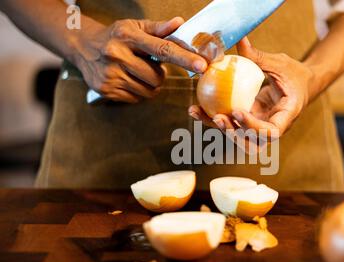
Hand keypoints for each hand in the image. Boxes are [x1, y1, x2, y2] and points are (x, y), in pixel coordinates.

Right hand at [72, 17, 207, 102]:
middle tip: (148, 65)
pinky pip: (136, 98)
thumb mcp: (135, 26)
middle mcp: (117, 55)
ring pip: (149, 90)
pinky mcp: (106, 90)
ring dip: (150, 84)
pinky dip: (138, 91)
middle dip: (159, 74)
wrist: (83, 47)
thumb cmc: (116, 36)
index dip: (184, 58)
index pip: (162, 48)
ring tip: (138, 72)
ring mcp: (110, 74)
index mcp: (128, 36)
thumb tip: (180, 23)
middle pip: (157, 76)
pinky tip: (128, 79)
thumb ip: (159, 29)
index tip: (201, 65)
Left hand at [189, 37, 313, 138]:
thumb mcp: (281, 64)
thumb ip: (260, 58)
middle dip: (234, 134)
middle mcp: (272, 127)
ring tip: (199, 112)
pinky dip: (214, 120)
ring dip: (218, 129)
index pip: (271, 131)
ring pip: (238, 138)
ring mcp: (259, 128)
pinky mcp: (248, 123)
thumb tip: (240, 40)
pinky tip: (196, 109)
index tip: (237, 111)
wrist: (301, 85)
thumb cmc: (294, 73)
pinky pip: (231, 125)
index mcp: (286, 116)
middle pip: (253, 143)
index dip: (253, 127)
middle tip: (218, 118)